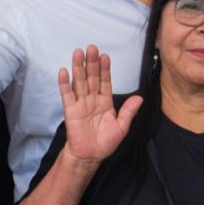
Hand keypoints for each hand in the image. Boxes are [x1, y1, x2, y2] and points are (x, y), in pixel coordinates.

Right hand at [59, 46, 141, 166]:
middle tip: (91, 48)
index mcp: (105, 101)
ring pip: (79, 82)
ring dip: (78, 67)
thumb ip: (128, 111)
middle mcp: (92, 99)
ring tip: (78, 53)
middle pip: (92, 77)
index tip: (105, 56)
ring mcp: (81, 103)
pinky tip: (64, 71)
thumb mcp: (122, 127)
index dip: (105, 69)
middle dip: (92, 63)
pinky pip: (67, 95)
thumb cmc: (105, 143)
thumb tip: (139, 98)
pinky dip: (65, 83)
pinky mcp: (70, 110)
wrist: (90, 156)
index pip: (105, 81)